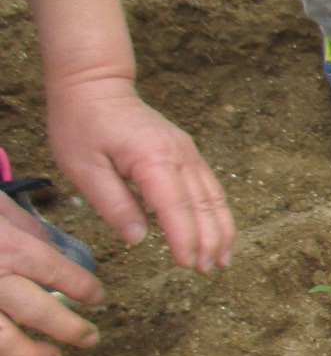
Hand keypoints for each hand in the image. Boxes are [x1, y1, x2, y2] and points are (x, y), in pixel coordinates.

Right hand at [0, 198, 102, 355]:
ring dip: (30, 355)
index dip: (84, 288)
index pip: (58, 273)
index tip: (97, 296)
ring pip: (2, 340)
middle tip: (90, 338)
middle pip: (37, 312)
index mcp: (8, 247)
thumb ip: (24, 227)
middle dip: (69, 329)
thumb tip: (51, 249)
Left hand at [45, 81, 234, 272]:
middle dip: (209, 240)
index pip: (176, 208)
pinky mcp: (187, 152)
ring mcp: (187, 152)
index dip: (185, 239)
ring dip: (221, 229)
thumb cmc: (82, 124)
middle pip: (204, 204)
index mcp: (152, 159)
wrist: (95, 85)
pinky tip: (218, 230)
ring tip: (222, 258)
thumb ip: (112, 203)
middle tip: (208, 270)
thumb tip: (138, 238)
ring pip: (214, 196)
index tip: (188, 265)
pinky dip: (217, 212)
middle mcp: (179, 155)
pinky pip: (210, 186)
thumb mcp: (82, 168)